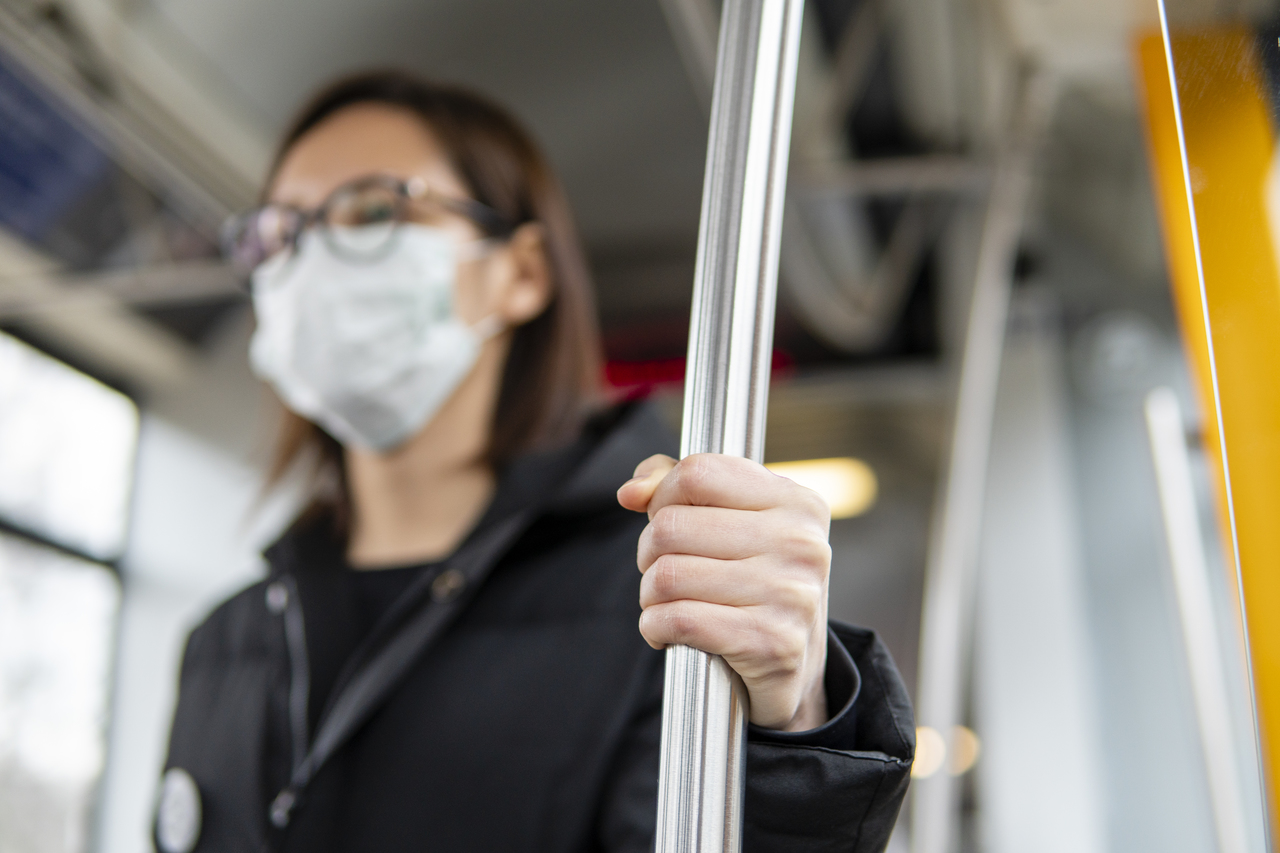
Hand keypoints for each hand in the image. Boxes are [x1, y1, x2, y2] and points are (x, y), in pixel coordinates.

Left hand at [617, 453, 830, 730]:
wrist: (795, 664)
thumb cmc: (754, 581)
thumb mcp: (732, 522)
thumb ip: (678, 488)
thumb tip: (632, 491)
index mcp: (797, 501)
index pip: (698, 473)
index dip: (664, 496)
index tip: (668, 519)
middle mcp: (801, 543)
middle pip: (671, 526)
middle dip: (649, 552)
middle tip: (665, 571)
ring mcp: (790, 594)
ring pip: (668, 575)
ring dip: (650, 594)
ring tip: (667, 602)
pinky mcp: (771, 643)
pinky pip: (679, 620)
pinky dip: (655, 626)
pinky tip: (666, 630)